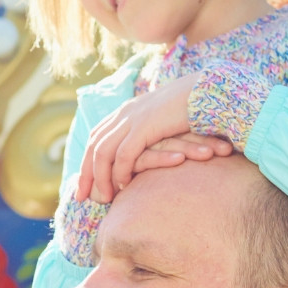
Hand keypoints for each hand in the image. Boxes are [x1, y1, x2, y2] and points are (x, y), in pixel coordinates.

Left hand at [78, 73, 232, 202]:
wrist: (207, 89)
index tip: (82, 185)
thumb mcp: (164, 121)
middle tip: (80, 197)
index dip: (86, 162)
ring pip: (103, 152)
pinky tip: (125, 186)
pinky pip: (124, 154)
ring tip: (105, 198)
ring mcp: (132, 118)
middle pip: (93, 146)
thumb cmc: (191, 109)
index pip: (96, 138)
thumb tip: (143, 150)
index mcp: (126, 111)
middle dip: (85, 173)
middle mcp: (124, 113)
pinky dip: (121, 172)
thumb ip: (149, 133)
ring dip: (102, 177)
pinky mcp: (145, 126)